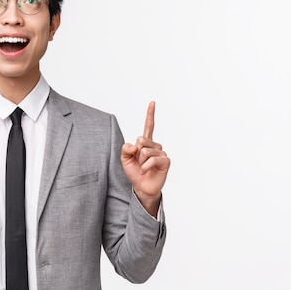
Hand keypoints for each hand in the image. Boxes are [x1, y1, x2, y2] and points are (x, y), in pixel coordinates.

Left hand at [120, 101, 169, 215]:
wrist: (141, 187)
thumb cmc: (134, 172)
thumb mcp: (124, 160)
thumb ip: (125, 149)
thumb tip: (134, 145)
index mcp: (145, 143)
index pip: (148, 126)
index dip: (150, 114)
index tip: (152, 102)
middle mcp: (154, 145)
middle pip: (141, 140)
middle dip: (136, 153)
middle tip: (139, 162)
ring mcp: (161, 152)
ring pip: (145, 151)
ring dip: (140, 161)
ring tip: (143, 168)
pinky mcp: (165, 161)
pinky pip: (152, 159)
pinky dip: (146, 166)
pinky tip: (146, 171)